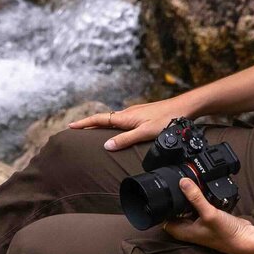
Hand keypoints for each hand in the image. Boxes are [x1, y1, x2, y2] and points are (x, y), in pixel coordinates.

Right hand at [68, 97, 194, 151]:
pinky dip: (113, 125)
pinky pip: (122, 120)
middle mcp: (128, 113)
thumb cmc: (166, 120)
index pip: (99, 119)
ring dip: (101, 125)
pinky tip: (117, 131)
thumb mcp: (145, 133)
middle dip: (89, 124)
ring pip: (113, 119)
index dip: (84, 123)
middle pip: (103, 119)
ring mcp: (135, 113)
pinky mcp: (142, 115)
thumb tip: (106, 145)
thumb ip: (125, 139)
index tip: (70, 126)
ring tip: (92, 133)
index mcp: (125, 117)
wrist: (184, 107)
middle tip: (76, 130)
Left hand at [161, 176, 253, 253]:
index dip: (162, 208)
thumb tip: (182, 182)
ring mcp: (199, 224)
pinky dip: (200, 201)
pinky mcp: (209, 219)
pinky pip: (199, 208)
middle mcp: (190, 229)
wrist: (245, 239)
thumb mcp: (209, 213)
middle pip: (175, 213)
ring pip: (187, 209)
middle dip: (175, 201)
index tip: (163, 193)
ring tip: (188, 186)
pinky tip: (203, 192)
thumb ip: (195, 198)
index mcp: (184, 232)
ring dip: (188, 200)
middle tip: (175, 186)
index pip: (164, 220)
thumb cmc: (227, 234)